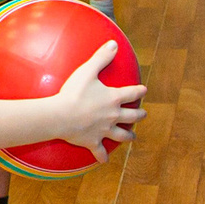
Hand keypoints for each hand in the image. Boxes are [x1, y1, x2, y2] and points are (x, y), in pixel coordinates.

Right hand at [49, 41, 147, 159]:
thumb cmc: (73, 93)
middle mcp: (113, 116)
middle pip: (132, 116)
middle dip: (139, 115)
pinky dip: (102, 156)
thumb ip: (101, 57)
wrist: (60, 116)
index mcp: (114, 98)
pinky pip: (99, 152)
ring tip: (132, 137)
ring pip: (121, 135)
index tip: (144, 90)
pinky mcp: (92, 141)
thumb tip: (114, 43)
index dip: (139, 91)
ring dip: (128, 136)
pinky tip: (104, 160)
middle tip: (142, 114)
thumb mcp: (87, 71)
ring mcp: (104, 130)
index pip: (132, 93)